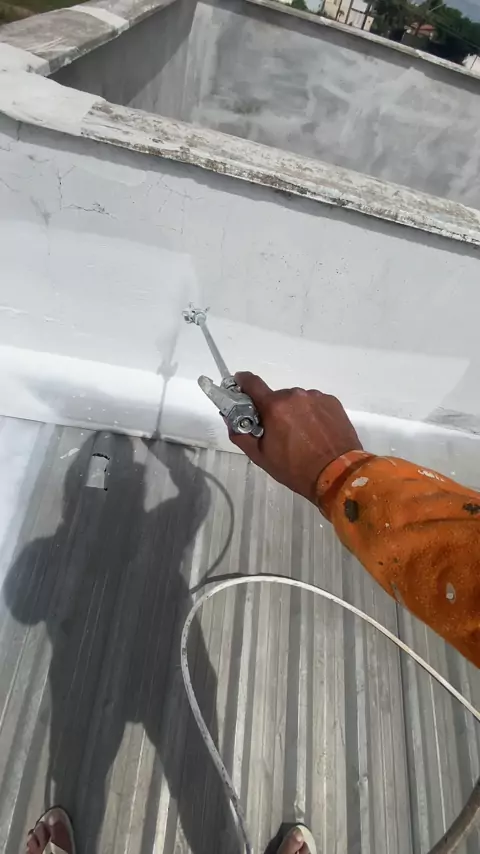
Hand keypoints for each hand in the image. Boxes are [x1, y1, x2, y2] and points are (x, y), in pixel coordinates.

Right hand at [229, 372, 362, 502]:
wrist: (338, 474)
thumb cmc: (295, 469)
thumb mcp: (261, 457)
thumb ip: (241, 435)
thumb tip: (231, 419)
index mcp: (274, 406)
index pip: (251, 383)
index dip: (242, 382)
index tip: (239, 385)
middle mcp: (295, 395)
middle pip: (276, 398)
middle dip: (274, 410)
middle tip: (279, 432)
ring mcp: (316, 397)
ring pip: (297, 401)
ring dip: (295, 412)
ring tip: (303, 436)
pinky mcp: (333, 402)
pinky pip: (315, 404)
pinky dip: (312, 414)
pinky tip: (317, 433)